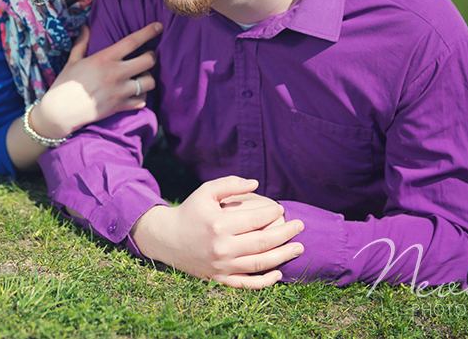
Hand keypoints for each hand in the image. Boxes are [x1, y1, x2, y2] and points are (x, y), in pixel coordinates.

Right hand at [29, 22, 161, 138]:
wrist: (61, 111)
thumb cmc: (65, 84)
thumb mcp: (73, 60)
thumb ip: (82, 43)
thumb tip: (85, 27)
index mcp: (105, 59)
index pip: (132, 41)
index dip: (148, 32)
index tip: (159, 26)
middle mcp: (116, 73)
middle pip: (148, 61)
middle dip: (152, 57)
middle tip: (148, 56)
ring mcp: (120, 91)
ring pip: (149, 82)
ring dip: (148, 78)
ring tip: (142, 76)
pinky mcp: (120, 107)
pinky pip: (142, 101)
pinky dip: (142, 97)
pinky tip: (136, 94)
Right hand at [131, 176, 303, 288]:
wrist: (167, 239)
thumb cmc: (190, 211)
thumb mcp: (206, 192)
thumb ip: (230, 184)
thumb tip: (256, 183)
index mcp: (219, 224)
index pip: (256, 219)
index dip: (273, 213)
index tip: (280, 209)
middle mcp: (221, 247)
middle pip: (263, 243)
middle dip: (286, 234)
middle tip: (300, 226)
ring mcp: (221, 266)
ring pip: (259, 264)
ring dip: (283, 256)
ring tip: (298, 247)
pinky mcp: (220, 279)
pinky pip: (246, 284)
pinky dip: (264, 282)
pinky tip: (278, 273)